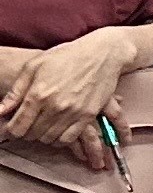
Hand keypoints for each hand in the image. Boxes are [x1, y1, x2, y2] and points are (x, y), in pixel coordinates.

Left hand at [0, 30, 140, 163]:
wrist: (102, 53)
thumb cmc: (67, 56)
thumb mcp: (34, 66)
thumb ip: (15, 91)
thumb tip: (0, 110)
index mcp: (38, 94)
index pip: (18, 126)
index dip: (12, 129)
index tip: (13, 126)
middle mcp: (55, 106)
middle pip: (32, 134)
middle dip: (27, 132)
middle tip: (29, 124)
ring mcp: (73, 112)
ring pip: (49, 138)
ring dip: (42, 135)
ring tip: (42, 126)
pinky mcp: (88, 115)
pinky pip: (69, 138)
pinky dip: (59, 139)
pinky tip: (57, 130)